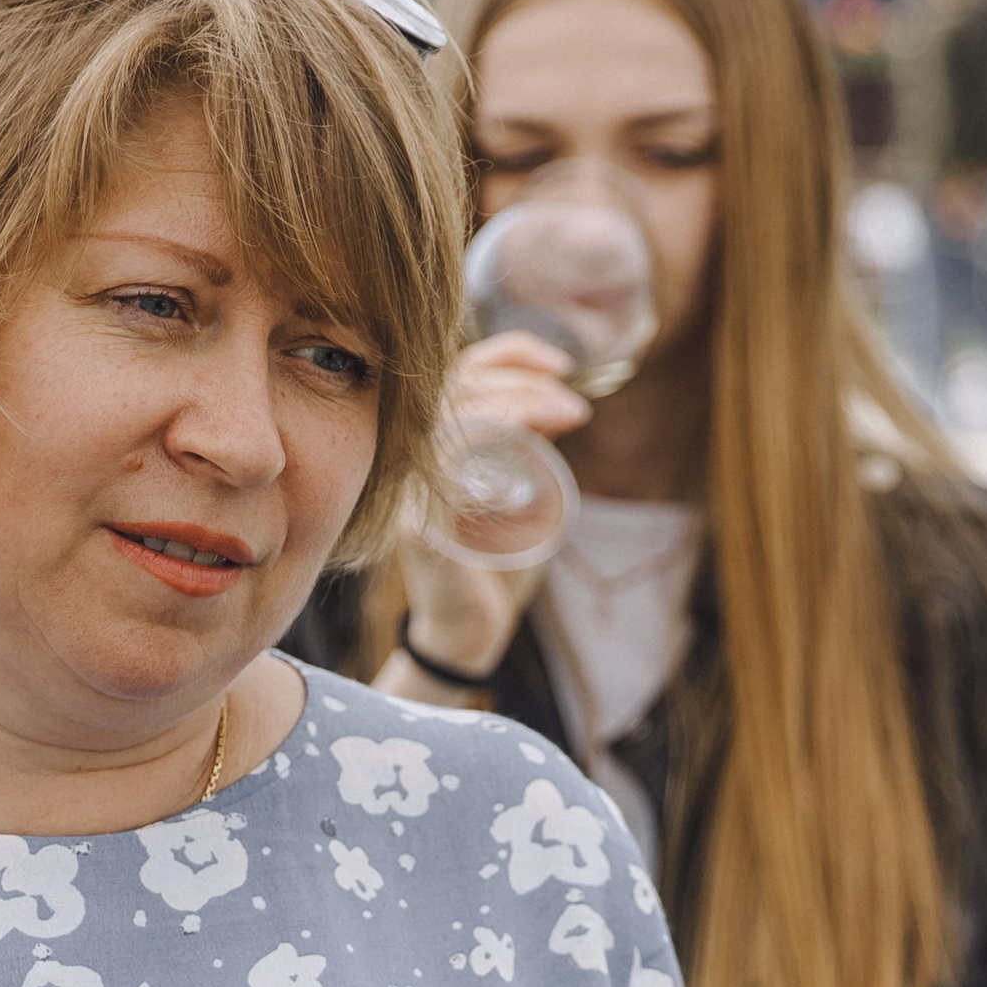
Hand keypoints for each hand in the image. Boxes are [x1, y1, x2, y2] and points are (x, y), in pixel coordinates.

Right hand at [397, 331, 587, 679]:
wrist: (472, 632)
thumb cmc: (497, 563)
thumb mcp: (520, 491)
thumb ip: (524, 447)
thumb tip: (555, 400)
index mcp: (434, 440)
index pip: (460, 371)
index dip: (509, 354)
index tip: (561, 366)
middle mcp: (413, 457)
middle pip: (458, 385)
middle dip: (525, 381)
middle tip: (575, 407)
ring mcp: (412, 490)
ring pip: (455, 416)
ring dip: (518, 403)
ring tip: (569, 415)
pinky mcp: (419, 526)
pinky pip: (446, 465)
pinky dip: (490, 438)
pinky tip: (528, 442)